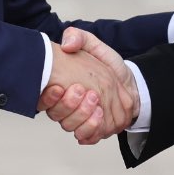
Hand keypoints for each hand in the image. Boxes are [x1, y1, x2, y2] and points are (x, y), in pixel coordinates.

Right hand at [39, 28, 137, 143]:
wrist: (131, 84)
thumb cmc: (109, 66)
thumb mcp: (94, 46)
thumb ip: (78, 38)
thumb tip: (67, 44)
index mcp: (60, 89)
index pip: (42, 99)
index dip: (47, 97)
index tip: (58, 87)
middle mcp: (65, 107)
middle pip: (56, 115)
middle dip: (68, 104)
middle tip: (82, 90)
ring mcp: (78, 120)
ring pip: (70, 127)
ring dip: (81, 115)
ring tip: (95, 101)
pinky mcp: (93, 130)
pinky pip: (86, 137)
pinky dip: (92, 128)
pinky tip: (99, 115)